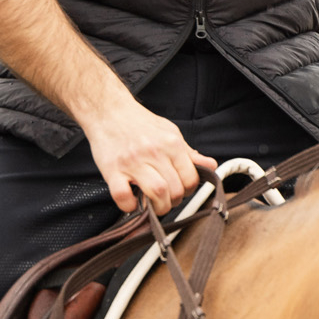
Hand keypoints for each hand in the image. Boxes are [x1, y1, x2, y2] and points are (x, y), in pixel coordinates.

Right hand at [86, 97, 210, 213]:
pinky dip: (129, 205)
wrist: (108, 111)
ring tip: (153, 204)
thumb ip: (189, 153)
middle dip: (173, 201)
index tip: (180, 191)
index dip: (188, 190)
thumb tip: (210, 166)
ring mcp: (132, 162)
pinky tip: (132, 202)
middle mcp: (154, 152)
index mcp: (171, 144)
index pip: (190, 178)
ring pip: (156, 193)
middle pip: (175, 190)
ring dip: (158, 207)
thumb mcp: (170, 133)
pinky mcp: (112, 170)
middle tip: (166, 199)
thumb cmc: (139, 124)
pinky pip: (123, 196)